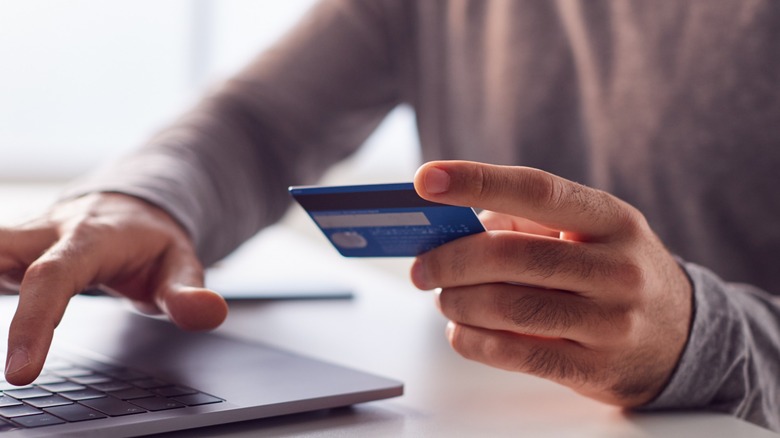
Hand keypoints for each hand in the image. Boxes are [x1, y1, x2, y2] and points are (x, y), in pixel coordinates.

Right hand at [0, 193, 227, 384]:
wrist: (132, 208)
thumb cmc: (152, 243)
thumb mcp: (181, 264)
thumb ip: (188, 292)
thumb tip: (208, 313)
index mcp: (91, 239)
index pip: (54, 279)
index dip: (33, 322)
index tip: (19, 374)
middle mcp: (47, 233)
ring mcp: (22, 240)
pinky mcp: (8, 251)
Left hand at [411, 161, 691, 405]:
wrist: (682, 338)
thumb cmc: (614, 273)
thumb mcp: (589, 233)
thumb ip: (525, 224)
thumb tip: (452, 230)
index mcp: (611, 219)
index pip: (536, 190)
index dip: (477, 181)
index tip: (426, 179)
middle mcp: (617, 267)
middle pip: (510, 256)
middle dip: (449, 261)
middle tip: (422, 268)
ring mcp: (611, 322)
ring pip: (507, 307)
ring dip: (457, 302)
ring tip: (444, 299)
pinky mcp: (596, 368)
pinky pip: (514, 354)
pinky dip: (472, 341)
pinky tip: (461, 330)